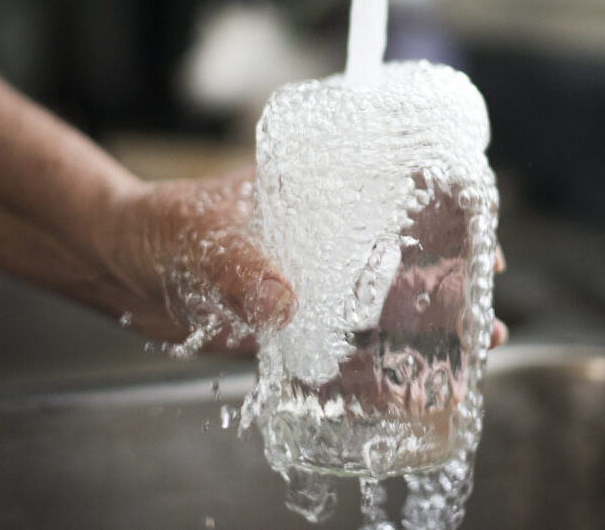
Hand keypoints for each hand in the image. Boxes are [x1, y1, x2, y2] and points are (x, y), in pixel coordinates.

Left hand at [101, 167, 504, 355]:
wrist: (116, 260)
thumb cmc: (161, 223)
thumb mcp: (201, 234)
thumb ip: (240, 268)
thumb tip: (282, 304)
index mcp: (314, 207)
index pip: (391, 208)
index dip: (441, 222)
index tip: (481, 235)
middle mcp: (319, 253)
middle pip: (398, 271)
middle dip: (448, 290)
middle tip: (488, 313)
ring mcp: (305, 298)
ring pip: (376, 323)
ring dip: (421, 341)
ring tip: (466, 361)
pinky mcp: (282, 340)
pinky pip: (333, 366)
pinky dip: (368, 383)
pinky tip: (403, 398)